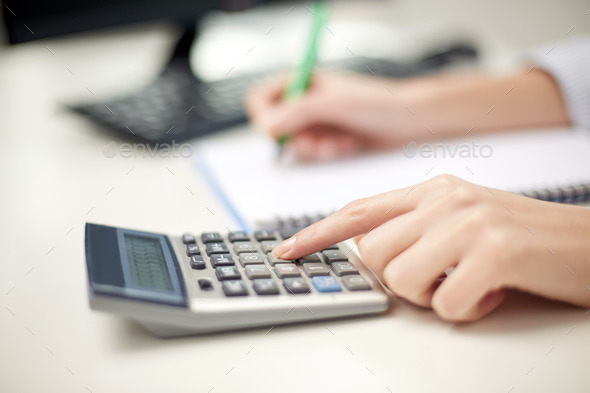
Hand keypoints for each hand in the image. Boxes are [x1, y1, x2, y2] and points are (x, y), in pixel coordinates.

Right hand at [245, 72, 422, 159]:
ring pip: (297, 144)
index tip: (276, 131)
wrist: (409, 121)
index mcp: (302, 82)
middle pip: (277, 127)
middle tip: (317, 142)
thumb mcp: (333, 103)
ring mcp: (317, 122)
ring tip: (339, 143)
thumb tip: (266, 127)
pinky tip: (348, 145)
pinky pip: (315, 154)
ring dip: (317, 148)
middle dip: (298, 139)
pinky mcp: (329, 139)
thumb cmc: (377, 101)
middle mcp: (306, 102)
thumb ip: (296, 112)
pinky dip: (330, 153)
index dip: (263, 116)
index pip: (261, 98)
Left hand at [272, 175, 589, 320]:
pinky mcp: (493, 253)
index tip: (287, 251)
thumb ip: (414, 226)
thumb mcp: (462, 218)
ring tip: (469, 281)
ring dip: (433, 295)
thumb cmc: (522, 238)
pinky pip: (445, 303)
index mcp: (433, 190)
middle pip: (375, 254)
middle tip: (443, 275)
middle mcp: (446, 199)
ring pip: (402, 279)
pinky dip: (467, 309)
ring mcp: (469, 223)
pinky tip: (493, 291)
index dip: (317, 233)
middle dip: (401, 278)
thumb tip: (369, 249)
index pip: (359, 210)